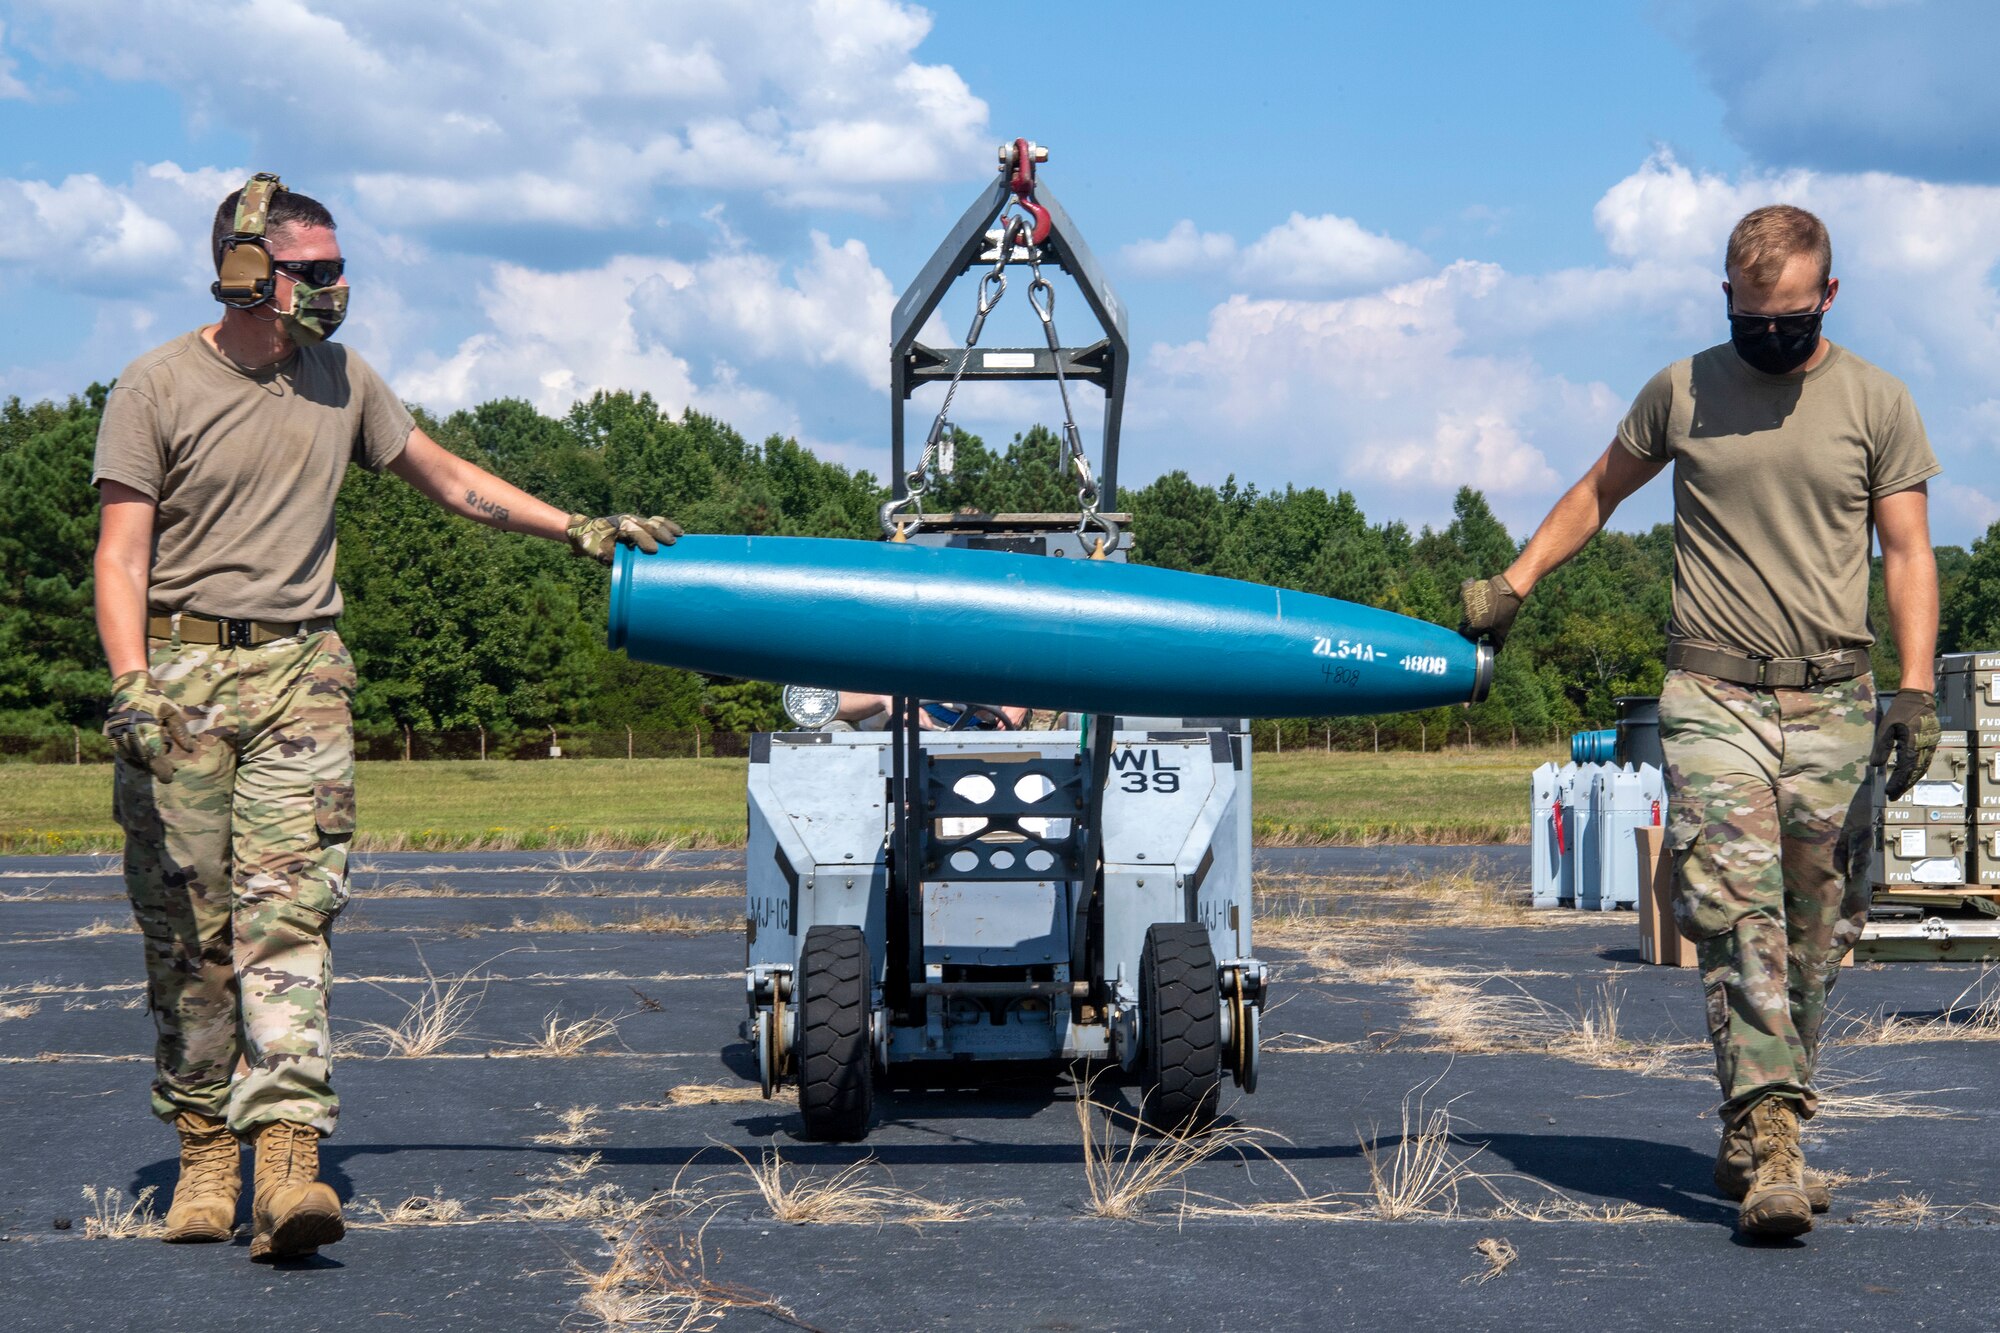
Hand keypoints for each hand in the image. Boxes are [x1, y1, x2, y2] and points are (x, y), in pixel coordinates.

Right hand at [104, 670, 192, 781]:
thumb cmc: (156, 701)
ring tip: (156, 769)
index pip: (153, 754)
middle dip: (155, 769)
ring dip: (144, 766)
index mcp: (144, 726)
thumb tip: (190, 750)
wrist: (131, 689)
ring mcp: (117, 732)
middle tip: (167, 774)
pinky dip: (132, 761)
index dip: (161, 769)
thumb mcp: (172, 712)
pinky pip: (121, 753)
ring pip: (130, 757)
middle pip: (142, 758)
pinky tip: (143, 764)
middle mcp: (128, 731)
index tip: (169, 778)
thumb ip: (180, 731)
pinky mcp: (111, 734)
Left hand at [565, 513, 683, 563]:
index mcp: (618, 526)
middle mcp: (628, 520)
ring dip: (668, 527)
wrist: (586, 531)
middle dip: (661, 533)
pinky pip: (654, 523)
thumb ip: (610, 555)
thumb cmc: (592, 543)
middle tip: (673, 543)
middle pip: (648, 524)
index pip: (634, 531)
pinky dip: (666, 526)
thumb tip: (622, 564)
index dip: (644, 540)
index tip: (653, 550)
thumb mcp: (598, 550)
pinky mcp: (639, 525)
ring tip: (681, 535)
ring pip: (654, 521)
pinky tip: (677, 532)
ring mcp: (634, 521)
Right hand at [1458, 574, 1522, 648]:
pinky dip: (1469, 600)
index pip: (1466, 633)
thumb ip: (1495, 645)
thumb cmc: (1506, 612)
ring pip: (1464, 611)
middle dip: (1471, 623)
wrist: (1508, 590)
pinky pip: (1464, 600)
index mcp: (1475, 626)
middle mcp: (1468, 616)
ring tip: (1485, 608)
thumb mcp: (1502, 631)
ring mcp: (1466, 603)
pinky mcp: (1465, 592)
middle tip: (1482, 620)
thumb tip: (1489, 653)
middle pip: (1464, 623)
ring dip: (1471, 612)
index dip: (1472, 634)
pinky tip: (1481, 599)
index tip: (1478, 632)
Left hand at [1871, 689, 1939, 801]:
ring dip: (1912, 780)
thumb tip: (1875, 765)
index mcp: (1912, 744)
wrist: (1919, 698)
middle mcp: (1924, 747)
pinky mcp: (1932, 743)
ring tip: (1901, 789)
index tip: (1889, 792)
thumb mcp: (1886, 728)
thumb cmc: (1900, 712)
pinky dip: (1918, 771)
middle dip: (1904, 785)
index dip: (1897, 782)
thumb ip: (1882, 747)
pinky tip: (1911, 776)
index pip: (1904, 769)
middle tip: (1894, 796)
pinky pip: (1926, 761)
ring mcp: (1930, 745)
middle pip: (1915, 772)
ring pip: (1922, 768)